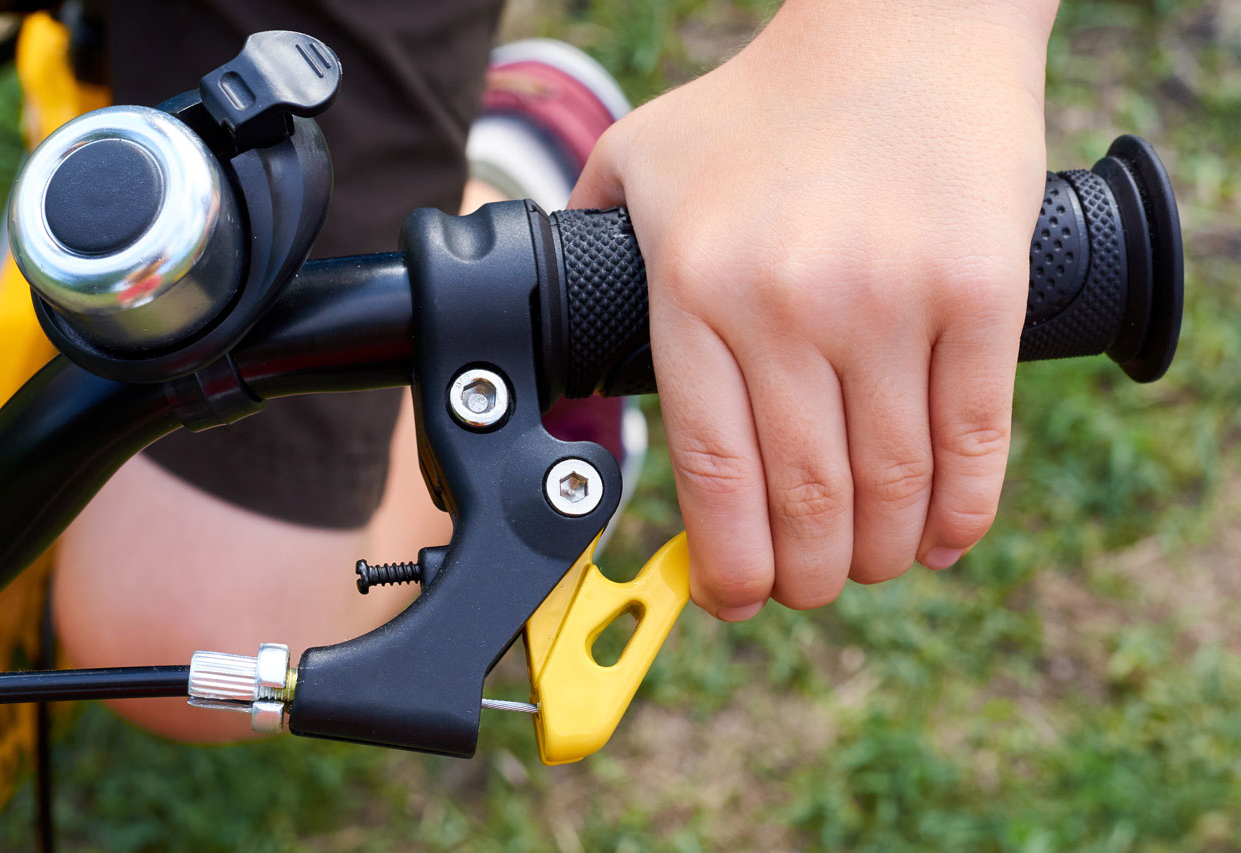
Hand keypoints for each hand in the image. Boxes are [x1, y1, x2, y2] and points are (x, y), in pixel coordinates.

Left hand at [569, 0, 1058, 619]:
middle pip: (803, 499)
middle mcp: (785, 303)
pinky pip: (976, 437)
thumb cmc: (766, 104)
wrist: (901, 27)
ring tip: (876, 563)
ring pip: (891, 486)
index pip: (711, 471)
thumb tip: (554, 316)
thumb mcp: (646, 154)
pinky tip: (948, 535)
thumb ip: (586, 230)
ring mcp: (889, 300)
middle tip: (812, 588)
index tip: (734, 597)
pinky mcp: (980, 292)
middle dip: (809, 577)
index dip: (727, 562)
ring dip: (885, 554)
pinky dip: (965, 509)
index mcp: (695, 286)